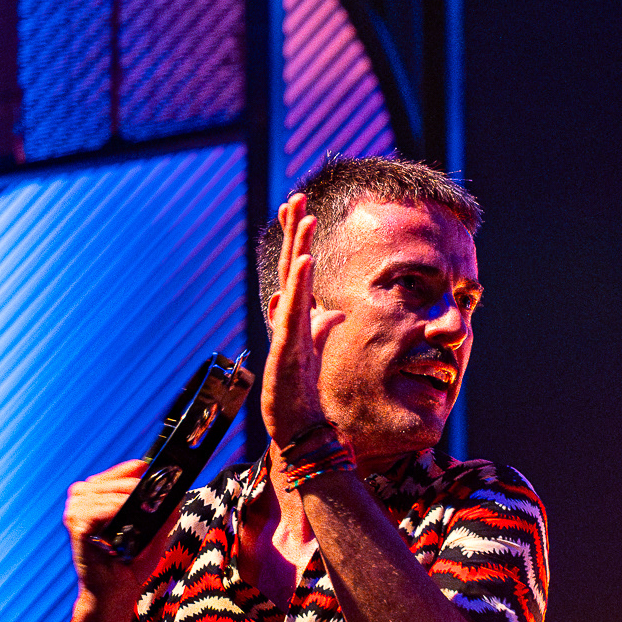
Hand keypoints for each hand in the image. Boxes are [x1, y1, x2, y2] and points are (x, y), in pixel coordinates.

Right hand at [63, 459, 182, 608]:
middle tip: (152, 492)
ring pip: (102, 492)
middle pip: (110, 479)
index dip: (135, 469)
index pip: (119, 472)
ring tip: (140, 507)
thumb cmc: (130, 565)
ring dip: (124, 498)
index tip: (154, 470)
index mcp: (99, 497)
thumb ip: (164, 517)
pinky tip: (124, 516)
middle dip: (134, 484)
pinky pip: (95, 510)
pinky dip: (112, 510)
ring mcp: (76, 513)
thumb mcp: (155, 537)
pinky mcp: (76, 528)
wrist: (115, 594)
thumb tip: (177, 499)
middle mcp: (83, 501)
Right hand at [260, 193, 344, 447]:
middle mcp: (288, 317)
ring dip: (297, 246)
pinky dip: (299, 283)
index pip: (297, 270)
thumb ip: (322, 328)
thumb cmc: (301, 389)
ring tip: (304, 217)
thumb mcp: (316, 350)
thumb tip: (335, 312)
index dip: (297, 238)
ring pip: (291, 281)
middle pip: (289, 266)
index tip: (301, 209)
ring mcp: (285, 329)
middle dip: (293, 231)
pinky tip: (306, 259)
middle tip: (297, 197)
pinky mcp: (285, 346)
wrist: (295, 424)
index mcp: (296, 315)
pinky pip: (293, 310)